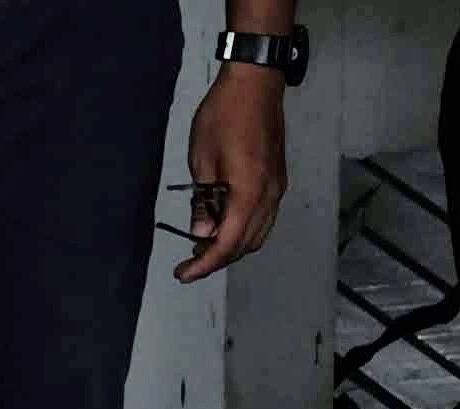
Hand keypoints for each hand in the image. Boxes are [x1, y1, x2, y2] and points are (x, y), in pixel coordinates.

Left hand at [177, 69, 289, 284]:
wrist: (255, 82)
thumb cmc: (223, 114)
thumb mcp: (202, 159)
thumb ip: (204, 201)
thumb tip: (202, 235)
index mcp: (249, 193)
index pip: (228, 244)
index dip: (204, 265)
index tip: (182, 275)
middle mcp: (269, 198)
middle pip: (246, 245)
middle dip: (218, 258)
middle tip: (189, 261)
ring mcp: (277, 190)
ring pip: (257, 235)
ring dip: (232, 246)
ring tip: (203, 245)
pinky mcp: (277, 181)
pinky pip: (263, 219)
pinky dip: (243, 230)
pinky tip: (223, 224)